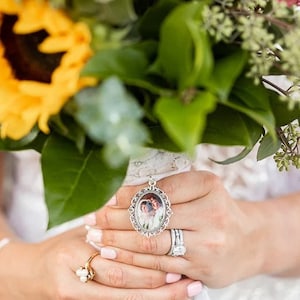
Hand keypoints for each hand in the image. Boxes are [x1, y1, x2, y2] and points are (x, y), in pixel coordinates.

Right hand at [0, 226, 200, 298]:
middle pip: (124, 280)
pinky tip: (160, 299)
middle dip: (159, 281)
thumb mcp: (82, 232)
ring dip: (156, 297)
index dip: (151, 257)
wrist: (27, 273)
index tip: (178, 256)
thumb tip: (146, 215)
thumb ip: (109, 228)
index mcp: (76, 247)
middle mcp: (73, 272)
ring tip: (184, 292)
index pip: (120, 254)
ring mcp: (73, 294)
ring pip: (122, 298)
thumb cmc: (61, 247)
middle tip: (190, 279)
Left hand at [86, 171, 264, 287]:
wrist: (248, 240)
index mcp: (208, 186)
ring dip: (118, 240)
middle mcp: (211, 215)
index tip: (105, 198)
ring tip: (96, 236)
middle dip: (115, 219)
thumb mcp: (198, 188)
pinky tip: (113, 253)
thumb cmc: (216, 208)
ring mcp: (207, 245)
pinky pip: (159, 265)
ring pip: (151, 243)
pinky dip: (132, 259)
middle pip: (152, 217)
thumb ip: (167, 187)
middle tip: (92, 218)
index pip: (159, 190)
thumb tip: (121, 193)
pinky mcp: (201, 270)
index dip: (128, 195)